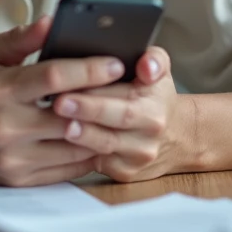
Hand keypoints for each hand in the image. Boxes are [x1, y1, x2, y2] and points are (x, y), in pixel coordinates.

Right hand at [0, 16, 128, 186]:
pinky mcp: (14, 178)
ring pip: (72, 146)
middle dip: (103, 102)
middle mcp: (7, 125)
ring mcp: (11, 156)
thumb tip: (53, 21)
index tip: (116, 63)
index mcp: (0, 88)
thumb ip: (21, 39)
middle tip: (127, 91)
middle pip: (71, 115)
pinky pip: (63, 171)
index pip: (55, 77)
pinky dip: (84, 155)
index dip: (90, 69)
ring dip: (98, 132)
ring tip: (117, 116)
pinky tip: (95, 140)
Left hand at [51, 46, 189, 181]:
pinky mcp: (124, 171)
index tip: (74, 84)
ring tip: (60, 124)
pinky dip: (78, 152)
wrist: (172, 136)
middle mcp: (150, 130)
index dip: (99, 91)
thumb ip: (154, 59)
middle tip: (59, 102)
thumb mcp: (160, 69)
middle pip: (117, 120)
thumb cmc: (155, 96)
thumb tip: (147, 66)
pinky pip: (98, 162)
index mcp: (156, 102)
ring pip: (106, 144)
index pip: (127, 95)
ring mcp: (138, 154)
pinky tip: (60, 142)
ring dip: (82, 135)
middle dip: (87, 111)